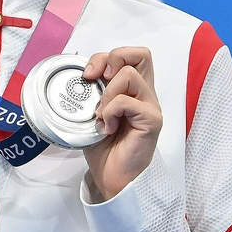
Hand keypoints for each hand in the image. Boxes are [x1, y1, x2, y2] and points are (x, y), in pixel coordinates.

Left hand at [81, 47, 162, 200]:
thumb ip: (93, 94)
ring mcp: (150, 106)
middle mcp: (145, 94)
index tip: (90, 75)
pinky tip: (107, 127)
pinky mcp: (151, 121)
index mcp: (134, 90)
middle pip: (140, 54)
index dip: (110, 56)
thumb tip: (81, 77)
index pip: (133, 55)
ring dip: (106, 94)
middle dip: (110, 60)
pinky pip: (126, 102)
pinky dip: (110, 111)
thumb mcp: (93, 114)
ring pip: (129, 75)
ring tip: (102, 115)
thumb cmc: (105, 148)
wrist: (112, 178)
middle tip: (96, 81)